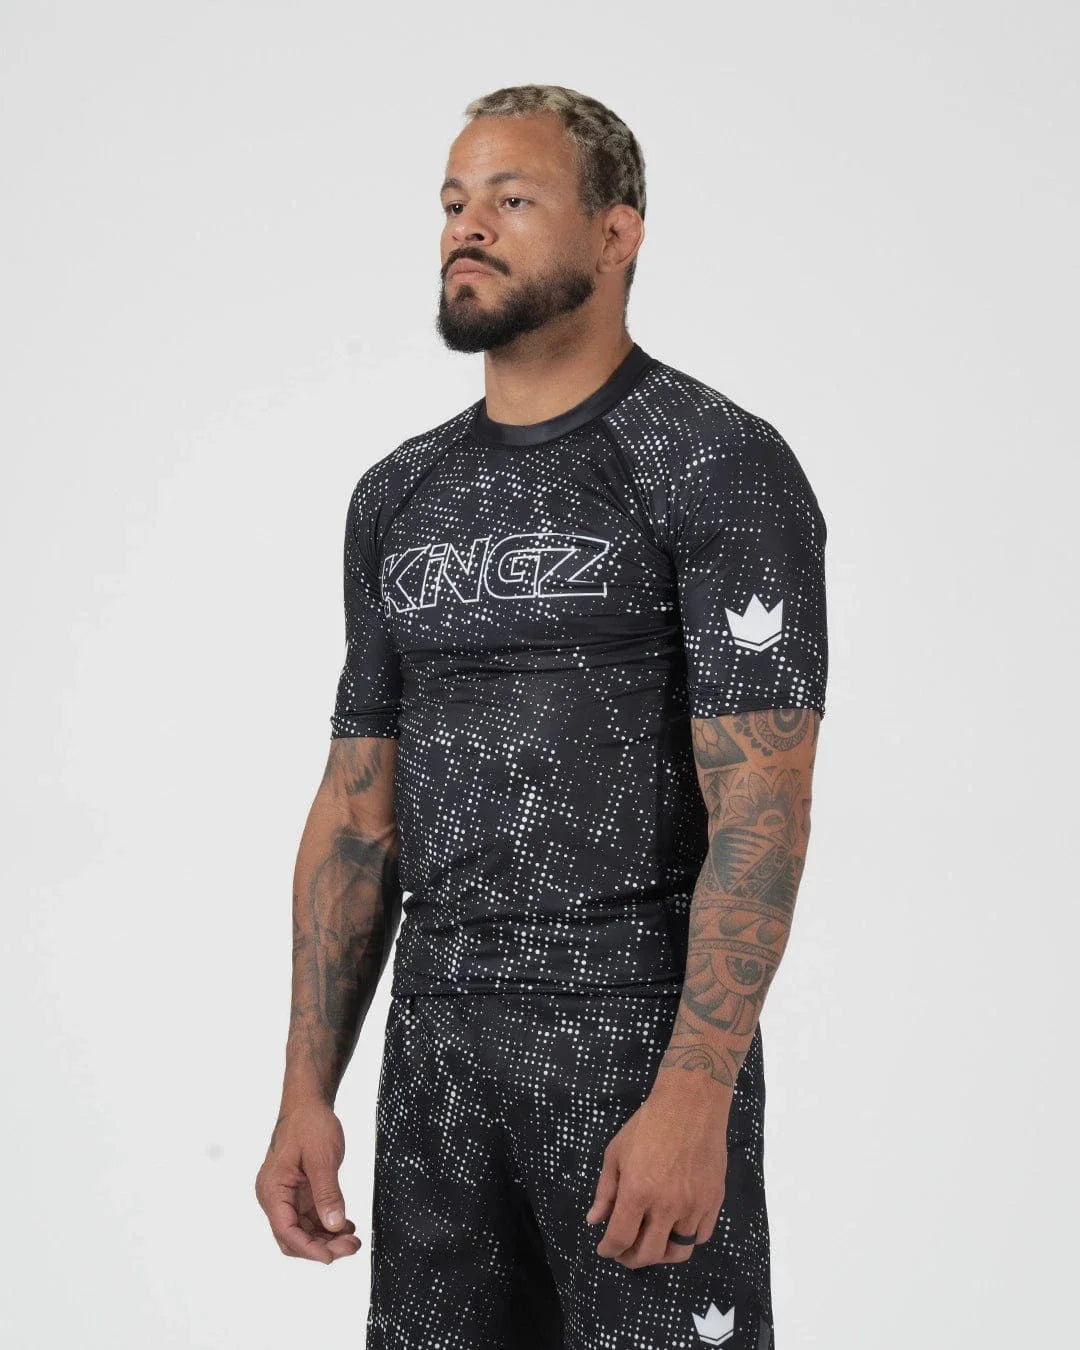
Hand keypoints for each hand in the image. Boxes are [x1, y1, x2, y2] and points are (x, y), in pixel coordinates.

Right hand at [255, 1101, 361, 1263]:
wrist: (307, 1102)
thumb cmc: (310, 1124)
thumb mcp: (322, 1157)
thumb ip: (327, 1193)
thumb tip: (334, 1227)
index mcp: (272, 1190)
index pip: (286, 1231)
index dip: (309, 1249)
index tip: (333, 1256)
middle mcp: (274, 1198)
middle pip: (293, 1237)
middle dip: (321, 1247)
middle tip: (352, 1246)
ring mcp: (286, 1196)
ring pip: (303, 1231)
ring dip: (326, 1239)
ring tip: (353, 1239)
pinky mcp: (298, 1192)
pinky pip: (310, 1218)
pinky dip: (327, 1225)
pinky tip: (346, 1226)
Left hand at [585, 1084, 730, 1267]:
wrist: (690, 1105)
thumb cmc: (648, 1124)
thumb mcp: (616, 1153)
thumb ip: (605, 1191)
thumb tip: (594, 1221)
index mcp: (637, 1192)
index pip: (621, 1238)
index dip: (609, 1250)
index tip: (605, 1249)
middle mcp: (667, 1205)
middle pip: (649, 1254)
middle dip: (631, 1259)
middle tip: (625, 1252)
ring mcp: (694, 1206)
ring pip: (679, 1251)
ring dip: (661, 1254)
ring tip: (651, 1243)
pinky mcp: (714, 1201)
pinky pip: (701, 1236)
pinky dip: (686, 1239)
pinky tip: (675, 1227)